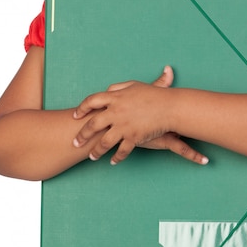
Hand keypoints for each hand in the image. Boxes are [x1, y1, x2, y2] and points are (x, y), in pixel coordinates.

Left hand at [73, 66, 207, 165]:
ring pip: (104, 142)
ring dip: (96, 151)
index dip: (81, 108)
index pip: (91, 101)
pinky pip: (121, 151)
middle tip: (76, 142)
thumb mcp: (134, 85)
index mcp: (115, 98)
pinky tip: (113, 162)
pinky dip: (117, 158)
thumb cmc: (154, 94)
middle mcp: (116, 112)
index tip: (76, 115)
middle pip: (92, 125)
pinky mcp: (133, 137)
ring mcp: (124, 126)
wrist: (170, 107)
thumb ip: (118, 87)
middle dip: (82, 135)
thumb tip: (108, 90)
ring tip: (92, 157)